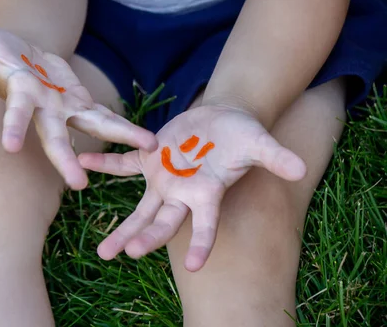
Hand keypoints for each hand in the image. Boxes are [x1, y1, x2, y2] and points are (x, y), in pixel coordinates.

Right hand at [0, 23, 156, 189]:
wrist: (20, 55)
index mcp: (21, 94)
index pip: (16, 112)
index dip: (13, 126)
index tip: (10, 149)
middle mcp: (45, 108)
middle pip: (54, 136)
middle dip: (64, 159)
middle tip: (78, 185)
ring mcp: (65, 106)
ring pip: (93, 125)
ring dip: (119, 136)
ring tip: (147, 148)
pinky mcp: (81, 100)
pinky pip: (105, 115)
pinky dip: (124, 129)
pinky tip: (148, 142)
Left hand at [78, 104, 305, 270]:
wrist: (221, 120)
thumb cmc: (243, 135)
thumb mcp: (259, 142)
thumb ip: (275, 157)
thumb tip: (301, 168)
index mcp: (208, 194)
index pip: (205, 226)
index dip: (202, 244)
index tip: (196, 267)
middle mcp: (182, 194)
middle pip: (162, 223)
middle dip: (146, 239)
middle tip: (127, 254)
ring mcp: (163, 180)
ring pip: (139, 208)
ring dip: (121, 228)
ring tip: (102, 253)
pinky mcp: (149, 160)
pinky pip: (123, 165)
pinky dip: (106, 164)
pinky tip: (85, 163)